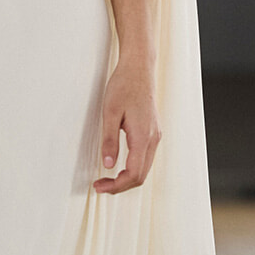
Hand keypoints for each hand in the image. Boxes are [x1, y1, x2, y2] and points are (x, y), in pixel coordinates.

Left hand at [94, 56, 161, 193]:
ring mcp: (155, 136)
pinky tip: (119, 166)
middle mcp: (153, 139)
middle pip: (141, 176)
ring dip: (127, 178)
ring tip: (107, 179)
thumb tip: (108, 164)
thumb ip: (109, 140)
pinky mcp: (153, 132)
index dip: (116, 185)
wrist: (139, 68)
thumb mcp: (110, 113)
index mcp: (143, 137)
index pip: (133, 174)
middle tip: (100, 186)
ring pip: (144, 168)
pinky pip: (145, 158)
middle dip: (120, 185)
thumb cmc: (124, 85)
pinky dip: (133, 168)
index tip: (99, 186)